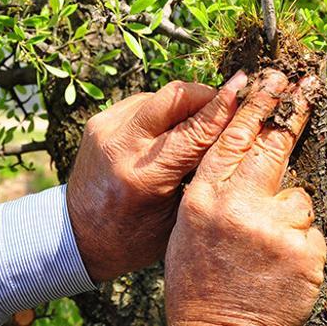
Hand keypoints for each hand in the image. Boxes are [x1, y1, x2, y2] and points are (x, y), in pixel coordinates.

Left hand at [66, 71, 247, 281]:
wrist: (76, 236)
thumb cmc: (134, 236)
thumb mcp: (178, 214)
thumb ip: (203, 172)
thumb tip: (237, 132)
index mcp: (144, 176)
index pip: (195, 129)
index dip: (226, 108)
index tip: (250, 90)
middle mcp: (121, 145)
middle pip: (176, 96)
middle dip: (209, 95)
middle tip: (231, 102)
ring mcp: (106, 128)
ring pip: (163, 95)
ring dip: (189, 103)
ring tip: (206, 121)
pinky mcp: (100, 120)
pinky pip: (146, 102)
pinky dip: (167, 110)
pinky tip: (176, 128)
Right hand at [165, 69, 326, 325]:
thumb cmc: (203, 278)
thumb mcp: (191, 226)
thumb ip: (216, 187)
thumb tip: (249, 150)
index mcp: (204, 197)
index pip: (233, 137)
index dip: (256, 104)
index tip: (274, 78)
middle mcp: (237, 206)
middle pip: (273, 145)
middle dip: (292, 114)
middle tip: (309, 88)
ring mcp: (273, 227)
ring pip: (299, 197)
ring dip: (291, 215)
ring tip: (268, 248)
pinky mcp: (302, 250)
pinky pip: (311, 230)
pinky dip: (301, 245)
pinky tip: (281, 266)